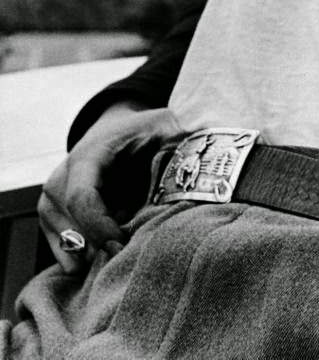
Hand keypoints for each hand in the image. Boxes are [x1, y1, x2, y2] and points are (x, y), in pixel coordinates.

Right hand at [38, 102, 181, 270]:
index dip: (101, 228)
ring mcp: (49, 205)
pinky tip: (114, 242)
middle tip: (137, 247)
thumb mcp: (164, 127)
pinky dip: (91, 260)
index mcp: (86, 158)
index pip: (81, 200)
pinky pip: (68, 259)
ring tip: (130, 236)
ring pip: (70, 251)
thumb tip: (199, 165)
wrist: (114, 131)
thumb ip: (179, 145)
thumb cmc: (143, 132)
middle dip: (106, 248)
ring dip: (100, 255)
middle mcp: (58, 182)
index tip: (125, 244)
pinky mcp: (51, 223)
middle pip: (74, 233)